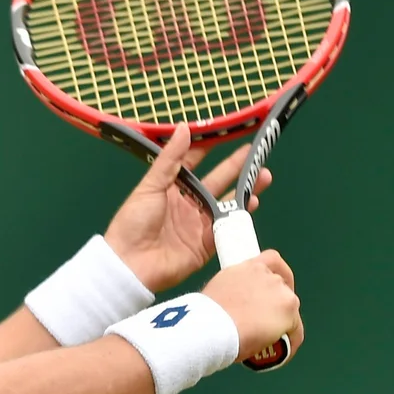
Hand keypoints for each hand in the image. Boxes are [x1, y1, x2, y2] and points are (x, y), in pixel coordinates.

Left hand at [103, 123, 272, 293]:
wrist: (129, 265)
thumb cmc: (133, 223)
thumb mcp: (150, 187)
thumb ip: (169, 160)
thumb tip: (183, 127)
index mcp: (170, 189)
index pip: (192, 164)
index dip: (207, 150)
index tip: (226, 134)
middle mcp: (187, 205)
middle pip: (216, 182)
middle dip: (236, 168)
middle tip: (255, 152)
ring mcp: (198, 225)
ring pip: (227, 204)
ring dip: (245, 190)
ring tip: (263, 175)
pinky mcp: (205, 245)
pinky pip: (227, 228)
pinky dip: (240, 216)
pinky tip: (252, 202)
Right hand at [203, 250, 303, 362]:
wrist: (209, 327)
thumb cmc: (203, 316)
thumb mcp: (217, 291)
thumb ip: (233, 291)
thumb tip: (234, 307)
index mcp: (248, 267)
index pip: (271, 260)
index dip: (276, 273)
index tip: (272, 286)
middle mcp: (268, 275)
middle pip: (282, 289)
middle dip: (275, 304)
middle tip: (262, 323)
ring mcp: (282, 294)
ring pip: (290, 312)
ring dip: (282, 325)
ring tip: (269, 343)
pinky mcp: (290, 314)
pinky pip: (295, 332)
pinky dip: (289, 344)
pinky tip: (279, 355)